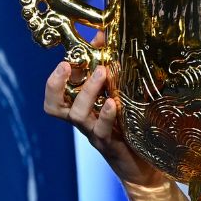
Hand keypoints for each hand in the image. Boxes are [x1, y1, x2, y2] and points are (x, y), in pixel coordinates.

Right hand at [42, 44, 163, 189]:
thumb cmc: (133, 127)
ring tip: (102, 73)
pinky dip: (106, 116)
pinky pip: (101, 131)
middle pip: (54, 106)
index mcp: (83, 108)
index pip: (56, 93)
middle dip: (56, 85)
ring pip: (77, 115)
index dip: (55, 78)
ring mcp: (94, 134)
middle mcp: (84, 121)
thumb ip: (111, 65)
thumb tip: (102, 33)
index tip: (66, 59)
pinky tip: (114, 103)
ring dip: (87, 92)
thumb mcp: (122, 92)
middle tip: (68, 64)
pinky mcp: (110, 146)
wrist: (146, 167)